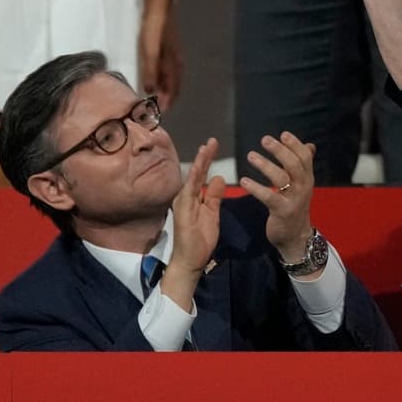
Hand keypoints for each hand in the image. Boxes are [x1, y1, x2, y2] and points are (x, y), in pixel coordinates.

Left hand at [140, 0, 183, 111]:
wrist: (159, 8)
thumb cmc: (154, 30)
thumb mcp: (149, 52)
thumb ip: (150, 72)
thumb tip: (149, 91)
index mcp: (173, 66)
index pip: (172, 90)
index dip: (167, 102)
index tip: (160, 113)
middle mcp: (176, 63)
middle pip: (175, 85)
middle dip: (169, 98)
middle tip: (159, 108)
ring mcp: (174, 55)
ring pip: (172, 78)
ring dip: (167, 88)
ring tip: (158, 96)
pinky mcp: (169, 49)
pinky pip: (169, 70)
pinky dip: (164, 78)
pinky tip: (157, 76)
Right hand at [163, 138, 225, 310]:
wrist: (190, 261)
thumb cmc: (200, 239)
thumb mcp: (212, 213)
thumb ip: (214, 196)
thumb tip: (218, 177)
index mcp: (194, 197)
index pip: (202, 174)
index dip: (207, 159)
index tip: (213, 145)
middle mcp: (186, 197)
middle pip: (196, 173)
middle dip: (204, 156)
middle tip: (212, 140)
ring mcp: (183, 204)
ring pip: (192, 179)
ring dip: (199, 164)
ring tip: (206, 148)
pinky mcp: (183, 212)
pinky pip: (189, 193)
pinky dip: (194, 180)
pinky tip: (198, 169)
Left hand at [239, 131, 316, 265]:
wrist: (295, 237)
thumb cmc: (294, 206)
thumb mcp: (302, 185)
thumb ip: (303, 165)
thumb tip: (310, 145)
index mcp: (307, 178)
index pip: (305, 157)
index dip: (295, 144)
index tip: (283, 134)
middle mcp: (303, 187)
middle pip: (294, 164)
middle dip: (280, 150)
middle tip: (265, 139)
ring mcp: (294, 199)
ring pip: (281, 178)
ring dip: (265, 165)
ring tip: (251, 155)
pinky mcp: (282, 211)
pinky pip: (268, 196)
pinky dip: (256, 188)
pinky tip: (244, 181)